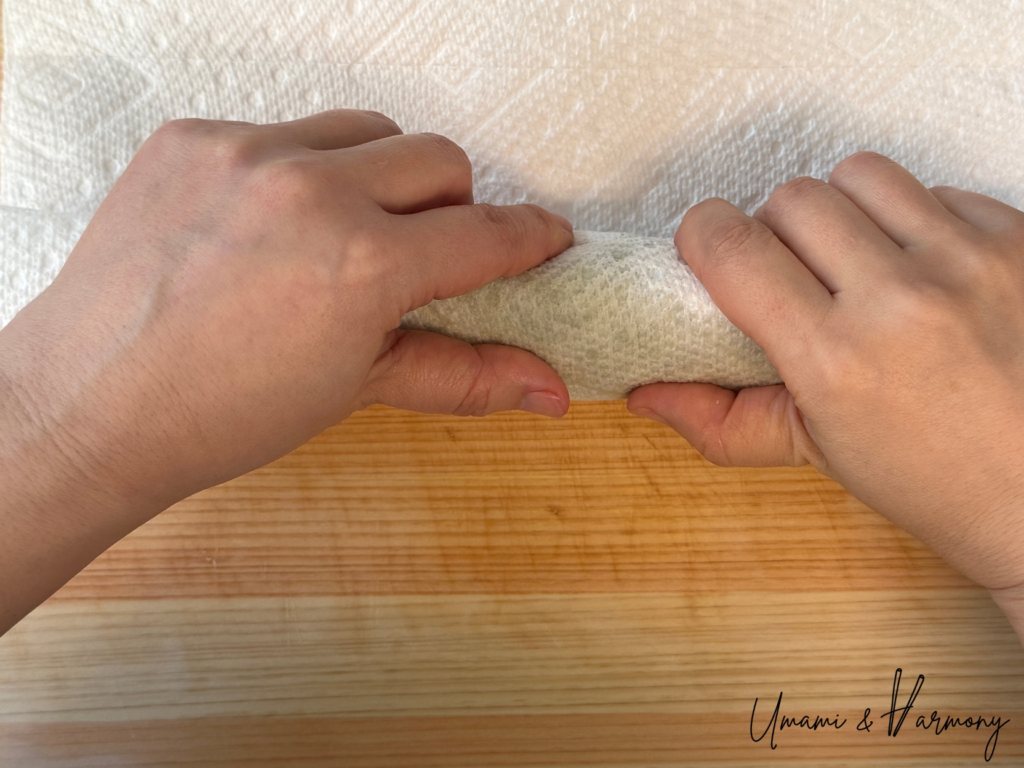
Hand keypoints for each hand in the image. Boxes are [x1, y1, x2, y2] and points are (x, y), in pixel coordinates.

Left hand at [0, 110, 571, 630]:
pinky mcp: (193, 139)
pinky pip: (284, 132)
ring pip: (365, 131)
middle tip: (421, 259)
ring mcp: (245, 155)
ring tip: (344, 235)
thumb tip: (548, 388)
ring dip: (379, 176)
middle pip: (439, 161)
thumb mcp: (356, 390)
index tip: (543, 243)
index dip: (530, 239)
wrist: (91, 404)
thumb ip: (464, 375)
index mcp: (362, 266)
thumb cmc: (219, 414)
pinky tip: (269, 228)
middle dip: (450, 209)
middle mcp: (309, 192)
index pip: (486, 234)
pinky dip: (298, 172)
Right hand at [627, 153, 1023, 627]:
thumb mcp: (815, 454)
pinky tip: (924, 270)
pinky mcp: (1017, 237)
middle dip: (775, 230)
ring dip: (843, 211)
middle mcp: (901, 300)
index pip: (728, 244)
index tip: (710, 253)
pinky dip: (915, 220)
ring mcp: (968, 260)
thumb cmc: (936, 482)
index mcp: (834, 360)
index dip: (701, 237)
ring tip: (860, 261)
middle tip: (795, 275)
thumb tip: (645, 392)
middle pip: (790, 197)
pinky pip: (934, 188)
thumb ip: (718, 420)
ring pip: (859, 174)